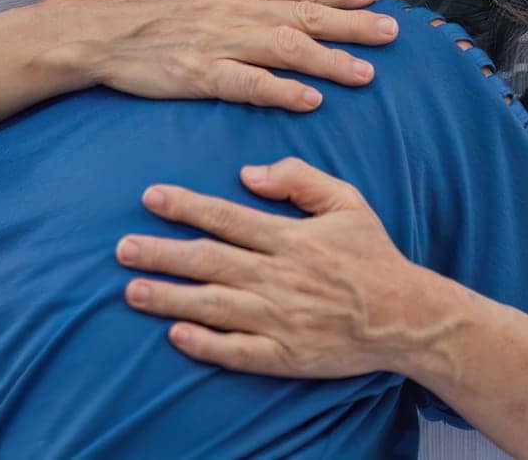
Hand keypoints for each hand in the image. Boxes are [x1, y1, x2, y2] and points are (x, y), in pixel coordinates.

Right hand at [41, 0, 397, 110]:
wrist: (95, 29)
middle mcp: (233, 5)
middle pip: (304, 15)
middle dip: (353, 23)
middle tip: (393, 33)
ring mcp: (217, 40)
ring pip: (286, 48)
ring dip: (330, 60)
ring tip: (365, 73)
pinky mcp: (199, 74)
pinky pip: (247, 83)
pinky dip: (281, 91)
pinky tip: (309, 99)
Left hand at [116, 157, 443, 377]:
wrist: (405, 315)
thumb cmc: (373, 255)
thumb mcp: (346, 201)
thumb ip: (299, 179)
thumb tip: (249, 173)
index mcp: (290, 238)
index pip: (227, 218)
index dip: (186, 207)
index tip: (151, 198)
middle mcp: (280, 277)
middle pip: (209, 261)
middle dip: (162, 253)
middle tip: (122, 248)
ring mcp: (281, 318)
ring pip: (214, 306)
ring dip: (170, 298)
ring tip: (132, 291)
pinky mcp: (286, 355)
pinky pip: (238, 351)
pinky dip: (206, 344)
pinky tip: (176, 336)